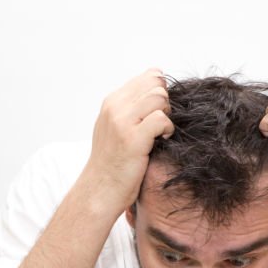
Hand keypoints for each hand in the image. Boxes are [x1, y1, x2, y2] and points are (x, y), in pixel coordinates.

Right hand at [84, 68, 174, 211]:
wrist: (99, 191)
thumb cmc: (112, 163)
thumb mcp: (115, 128)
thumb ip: (131, 108)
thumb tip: (159, 86)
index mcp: (112, 102)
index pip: (148, 77)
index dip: (161, 93)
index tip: (158, 113)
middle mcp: (115, 107)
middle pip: (156, 84)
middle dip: (166, 103)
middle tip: (160, 125)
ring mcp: (122, 122)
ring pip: (160, 97)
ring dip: (167, 115)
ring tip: (160, 133)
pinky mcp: (132, 139)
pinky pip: (161, 119)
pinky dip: (167, 130)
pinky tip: (161, 141)